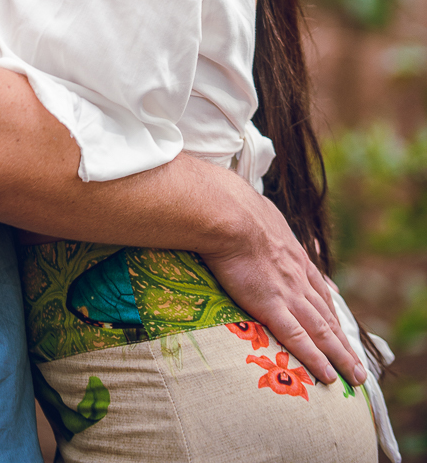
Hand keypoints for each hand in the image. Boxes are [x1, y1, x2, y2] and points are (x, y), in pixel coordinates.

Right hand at [200, 192, 366, 386]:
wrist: (229, 215)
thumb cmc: (237, 209)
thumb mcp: (264, 211)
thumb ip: (268, 221)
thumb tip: (264, 214)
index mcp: (294, 254)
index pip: (318, 286)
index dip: (330, 307)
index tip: (339, 322)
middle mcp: (298, 276)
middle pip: (326, 314)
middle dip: (343, 341)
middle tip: (356, 364)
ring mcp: (288, 292)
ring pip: (321, 330)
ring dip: (340, 355)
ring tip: (354, 376)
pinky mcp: (271, 305)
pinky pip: (298, 338)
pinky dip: (315, 358)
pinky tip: (327, 375)